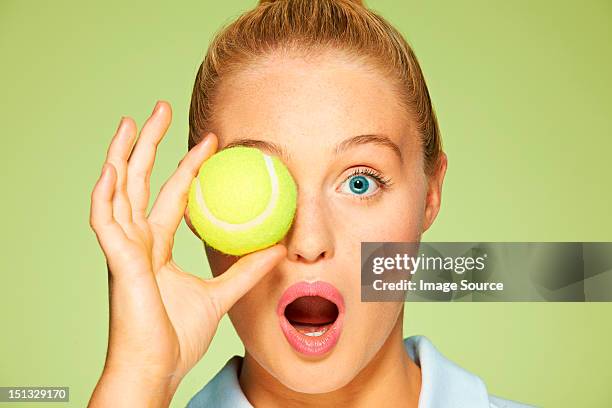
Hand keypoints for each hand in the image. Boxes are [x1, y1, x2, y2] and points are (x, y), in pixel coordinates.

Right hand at [88, 101, 285, 406]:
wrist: (156, 368)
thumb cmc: (177, 337)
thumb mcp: (220, 294)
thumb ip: (246, 270)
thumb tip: (279, 247)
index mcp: (156, 247)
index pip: (173, 196)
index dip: (187, 167)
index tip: (209, 142)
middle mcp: (137, 242)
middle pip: (140, 182)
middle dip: (150, 145)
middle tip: (162, 111)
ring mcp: (123, 250)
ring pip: (118, 191)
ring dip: (123, 155)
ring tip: (132, 121)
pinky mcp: (116, 261)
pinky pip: (105, 221)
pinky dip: (105, 193)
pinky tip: (111, 167)